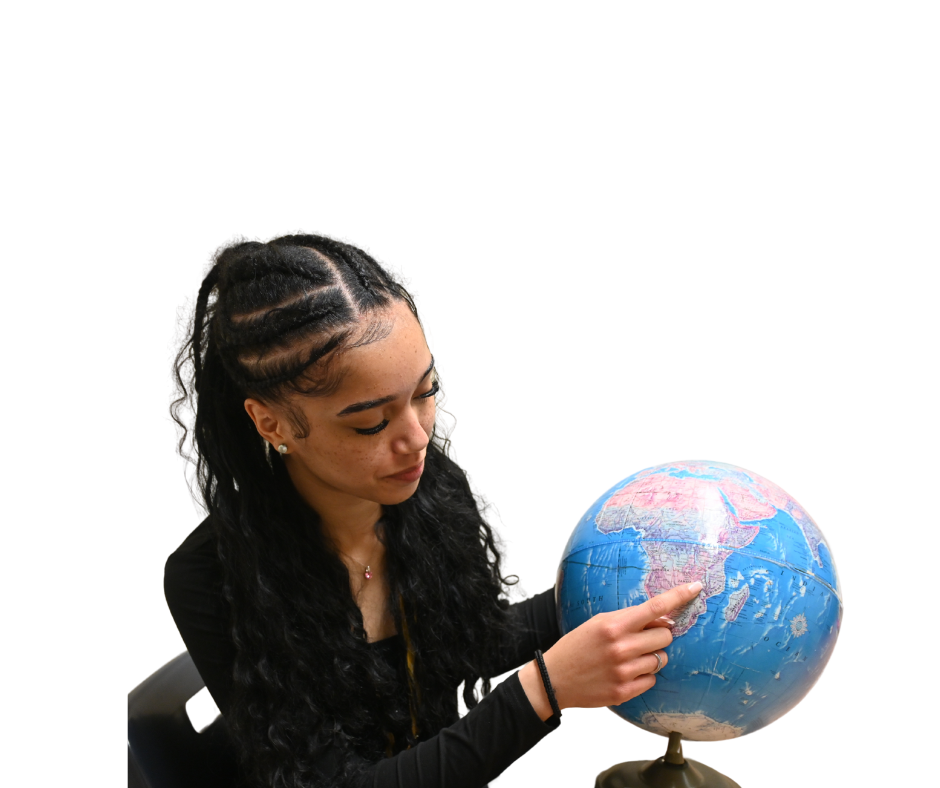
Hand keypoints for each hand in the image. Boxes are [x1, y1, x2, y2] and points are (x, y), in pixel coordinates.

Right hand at [542, 581, 701, 711]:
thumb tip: (665, 618)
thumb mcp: (599, 623)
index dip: (678, 596)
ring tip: (630, 657)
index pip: (655, 607)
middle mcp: (621, 648)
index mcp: (614, 625)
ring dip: (652, 656)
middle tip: (641, 638)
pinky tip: (626, 673)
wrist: (555, 679)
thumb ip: (630, 620)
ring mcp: (624, 672)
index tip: (696, 587)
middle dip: (658, 635)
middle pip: (665, 636)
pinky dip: (644, 675)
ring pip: (662, 659)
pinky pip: (652, 679)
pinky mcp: (625, 691)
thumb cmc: (578, 645)